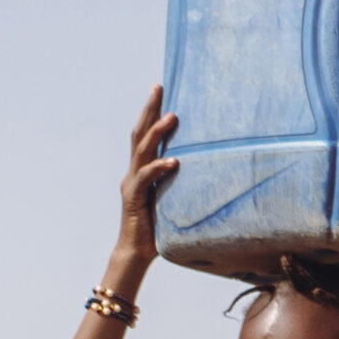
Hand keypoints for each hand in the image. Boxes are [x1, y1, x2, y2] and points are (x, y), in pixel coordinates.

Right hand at [114, 87, 178, 266]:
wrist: (137, 251)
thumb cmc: (157, 226)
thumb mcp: (172, 197)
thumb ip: (180, 181)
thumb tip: (206, 168)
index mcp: (141, 168)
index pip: (145, 134)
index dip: (152, 112)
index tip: (161, 90)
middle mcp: (134, 171)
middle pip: (139, 133)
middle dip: (149, 109)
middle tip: (158, 87)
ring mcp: (132, 183)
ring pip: (142, 150)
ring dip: (157, 132)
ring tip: (172, 117)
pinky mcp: (133, 197)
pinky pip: (146, 178)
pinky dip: (159, 168)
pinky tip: (174, 161)